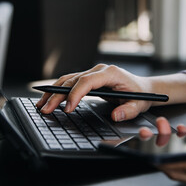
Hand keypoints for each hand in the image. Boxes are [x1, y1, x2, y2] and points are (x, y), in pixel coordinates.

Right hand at [36, 64, 153, 121]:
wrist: (144, 87)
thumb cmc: (140, 95)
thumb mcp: (138, 104)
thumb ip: (128, 110)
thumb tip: (116, 115)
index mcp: (110, 73)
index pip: (87, 81)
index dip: (75, 94)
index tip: (67, 108)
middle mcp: (99, 70)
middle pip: (73, 80)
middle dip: (57, 95)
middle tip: (46, 109)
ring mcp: (92, 73)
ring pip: (68, 79)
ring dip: (54, 92)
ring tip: (42, 104)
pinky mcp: (89, 78)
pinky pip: (70, 82)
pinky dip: (59, 90)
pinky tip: (50, 98)